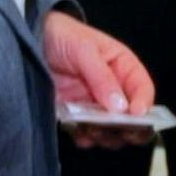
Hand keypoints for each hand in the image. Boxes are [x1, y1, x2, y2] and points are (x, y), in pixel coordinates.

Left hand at [45, 11, 155, 148]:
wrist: (32, 42)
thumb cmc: (63, 36)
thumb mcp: (83, 49)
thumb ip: (102, 77)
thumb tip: (120, 107)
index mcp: (123, 67)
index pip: (142, 88)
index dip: (144, 103)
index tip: (136, 115)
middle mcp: (114, 89)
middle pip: (132, 116)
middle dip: (129, 127)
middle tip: (120, 132)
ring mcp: (95, 105)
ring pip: (112, 130)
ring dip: (106, 135)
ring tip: (93, 130)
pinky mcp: (76, 117)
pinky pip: (87, 135)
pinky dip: (85, 138)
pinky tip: (78, 133)